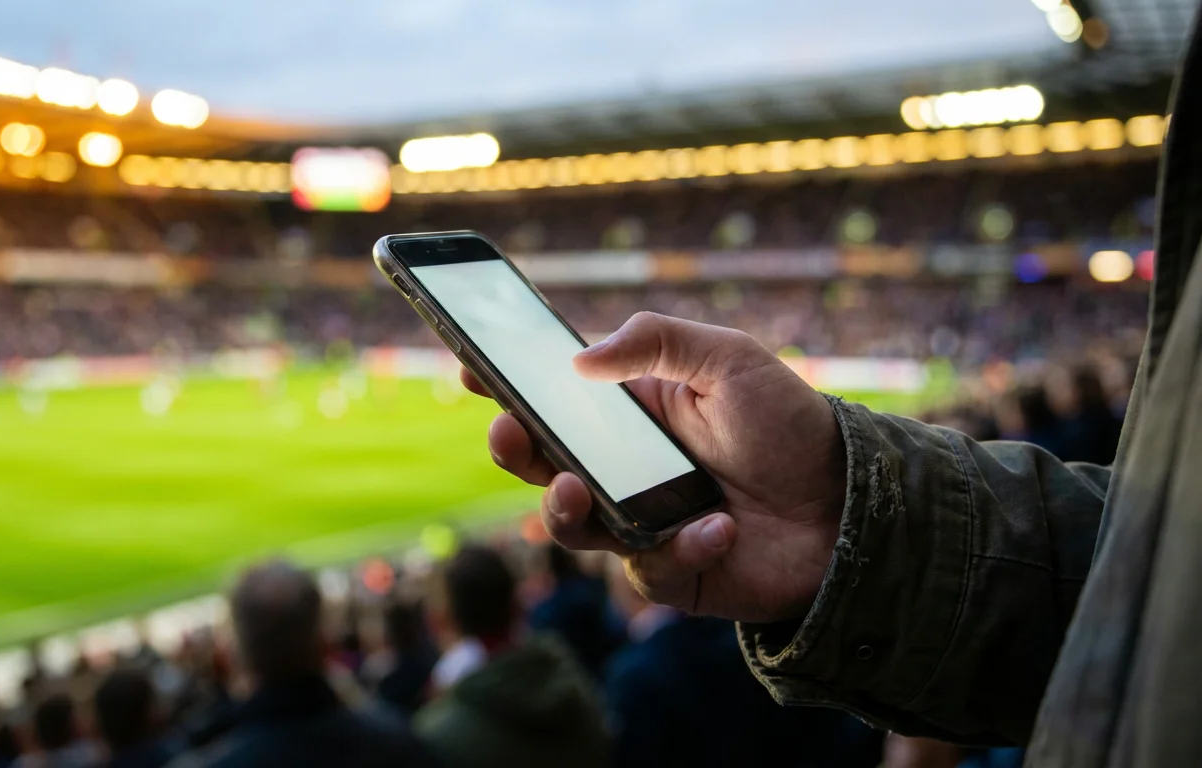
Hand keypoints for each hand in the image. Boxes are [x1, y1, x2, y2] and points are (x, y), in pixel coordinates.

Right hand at [462, 312, 845, 623]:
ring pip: (572, 525)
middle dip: (513, 448)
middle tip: (509, 431)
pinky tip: (720, 528)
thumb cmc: (787, 423)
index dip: (505, 383)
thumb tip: (579, 359)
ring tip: (576, 489)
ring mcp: (641, 521)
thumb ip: (658, 341)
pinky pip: (648, 568)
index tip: (470, 365)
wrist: (850, 503)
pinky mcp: (671, 570)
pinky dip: (680, 548)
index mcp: (629, 412)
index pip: (551, 397)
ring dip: (562, 509)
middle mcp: (623, 467)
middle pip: (541, 464)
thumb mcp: (730, 357)